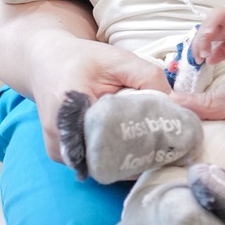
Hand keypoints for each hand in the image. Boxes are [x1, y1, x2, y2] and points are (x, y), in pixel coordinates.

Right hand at [29, 33, 170, 162]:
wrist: (46, 62)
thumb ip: (148, 78)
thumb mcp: (118, 59)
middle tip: (169, 148)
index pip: (115, 138)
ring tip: (154, 146)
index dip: (145, 143)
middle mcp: (60, 139)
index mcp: (70, 110)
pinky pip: (95, 164)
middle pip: (111, 159)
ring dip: (129, 157)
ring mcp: (60, 153)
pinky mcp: (63, 157)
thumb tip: (178, 105)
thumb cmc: (82, 59)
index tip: (171, 143)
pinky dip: (116, 157)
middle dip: (141, 154)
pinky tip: (134, 147)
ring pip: (104, 166)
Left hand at [192, 7, 224, 63]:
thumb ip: (221, 53)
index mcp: (215, 26)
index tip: (198, 60)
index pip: (200, 34)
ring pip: (218, 14)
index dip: (197, 46)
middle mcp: (221, 18)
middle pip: (205, 24)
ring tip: (208, 34)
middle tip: (204, 53)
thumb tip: (209, 60)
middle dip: (202, 38)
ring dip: (212, 24)